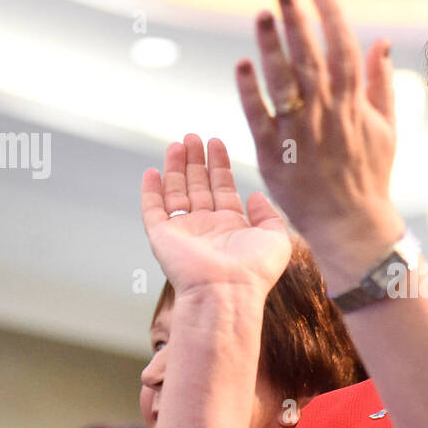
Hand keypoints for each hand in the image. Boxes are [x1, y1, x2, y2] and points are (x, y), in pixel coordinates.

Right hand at [141, 133, 291, 298]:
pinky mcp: (162, 237)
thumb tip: (255, 195)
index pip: (223, 188)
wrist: (227, 291)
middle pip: (198, 186)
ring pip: (176, 193)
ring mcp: (183, 232)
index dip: (219, 165)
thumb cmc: (254, 271)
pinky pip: (153, 210)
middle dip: (196, 161)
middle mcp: (207, 228)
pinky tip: (152, 172)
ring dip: (175, 168)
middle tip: (193, 136)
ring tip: (178, 143)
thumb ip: (269, 215)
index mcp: (232, 227)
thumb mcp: (276, 238)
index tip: (216, 142)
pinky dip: (151, 192)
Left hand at [236, 0, 401, 266]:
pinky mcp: (274, 153)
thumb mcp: (385, 127)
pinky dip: (250, 91)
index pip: (343, 49)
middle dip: (299, 20)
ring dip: (272, 47)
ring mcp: (299, 133)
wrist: (351, 223)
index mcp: (353, 105)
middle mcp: (326, 114)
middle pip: (311, 58)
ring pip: (284, 82)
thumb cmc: (368, 174)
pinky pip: (259, 116)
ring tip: (262, 15)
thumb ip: (379, 82)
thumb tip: (380, 40)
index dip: (332, 15)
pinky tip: (242, 65)